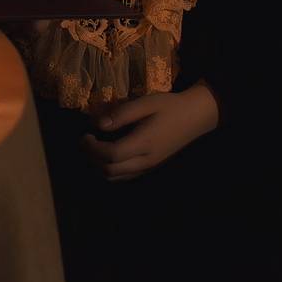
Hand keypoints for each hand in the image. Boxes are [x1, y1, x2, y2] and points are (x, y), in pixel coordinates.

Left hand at [81, 83, 219, 180]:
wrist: (195, 116)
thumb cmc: (170, 107)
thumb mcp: (145, 103)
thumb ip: (122, 114)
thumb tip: (98, 124)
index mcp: (144, 144)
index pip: (111, 155)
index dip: (93, 148)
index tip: (85, 135)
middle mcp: (146, 160)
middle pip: (111, 171)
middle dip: (93, 158)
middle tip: (86, 141)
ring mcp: (149, 166)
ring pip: (117, 177)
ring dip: (100, 166)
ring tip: (95, 147)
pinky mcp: (151, 167)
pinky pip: (126, 175)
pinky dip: (111, 169)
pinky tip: (109, 153)